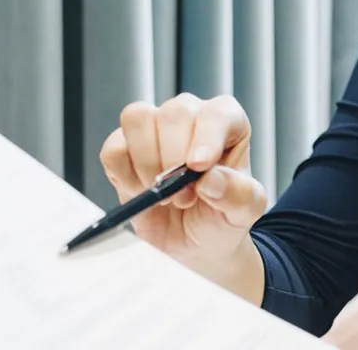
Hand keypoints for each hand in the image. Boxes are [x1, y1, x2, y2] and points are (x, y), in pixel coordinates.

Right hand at [98, 93, 267, 291]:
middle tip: (185, 197)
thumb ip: (238, 194)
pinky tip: (141, 193)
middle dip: (175, 160)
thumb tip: (211, 178)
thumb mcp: (243, 212)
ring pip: (137, 119)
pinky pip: (113, 148)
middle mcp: (190, 117)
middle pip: (173, 113)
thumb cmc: (222, 217)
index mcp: (227, 123)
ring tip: (164, 196)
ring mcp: (154, 128)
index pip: (217, 113)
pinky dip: (124, 175)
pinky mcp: (123, 149)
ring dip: (147, 163)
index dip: (206, 137)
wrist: (194, 243)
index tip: (198, 167)